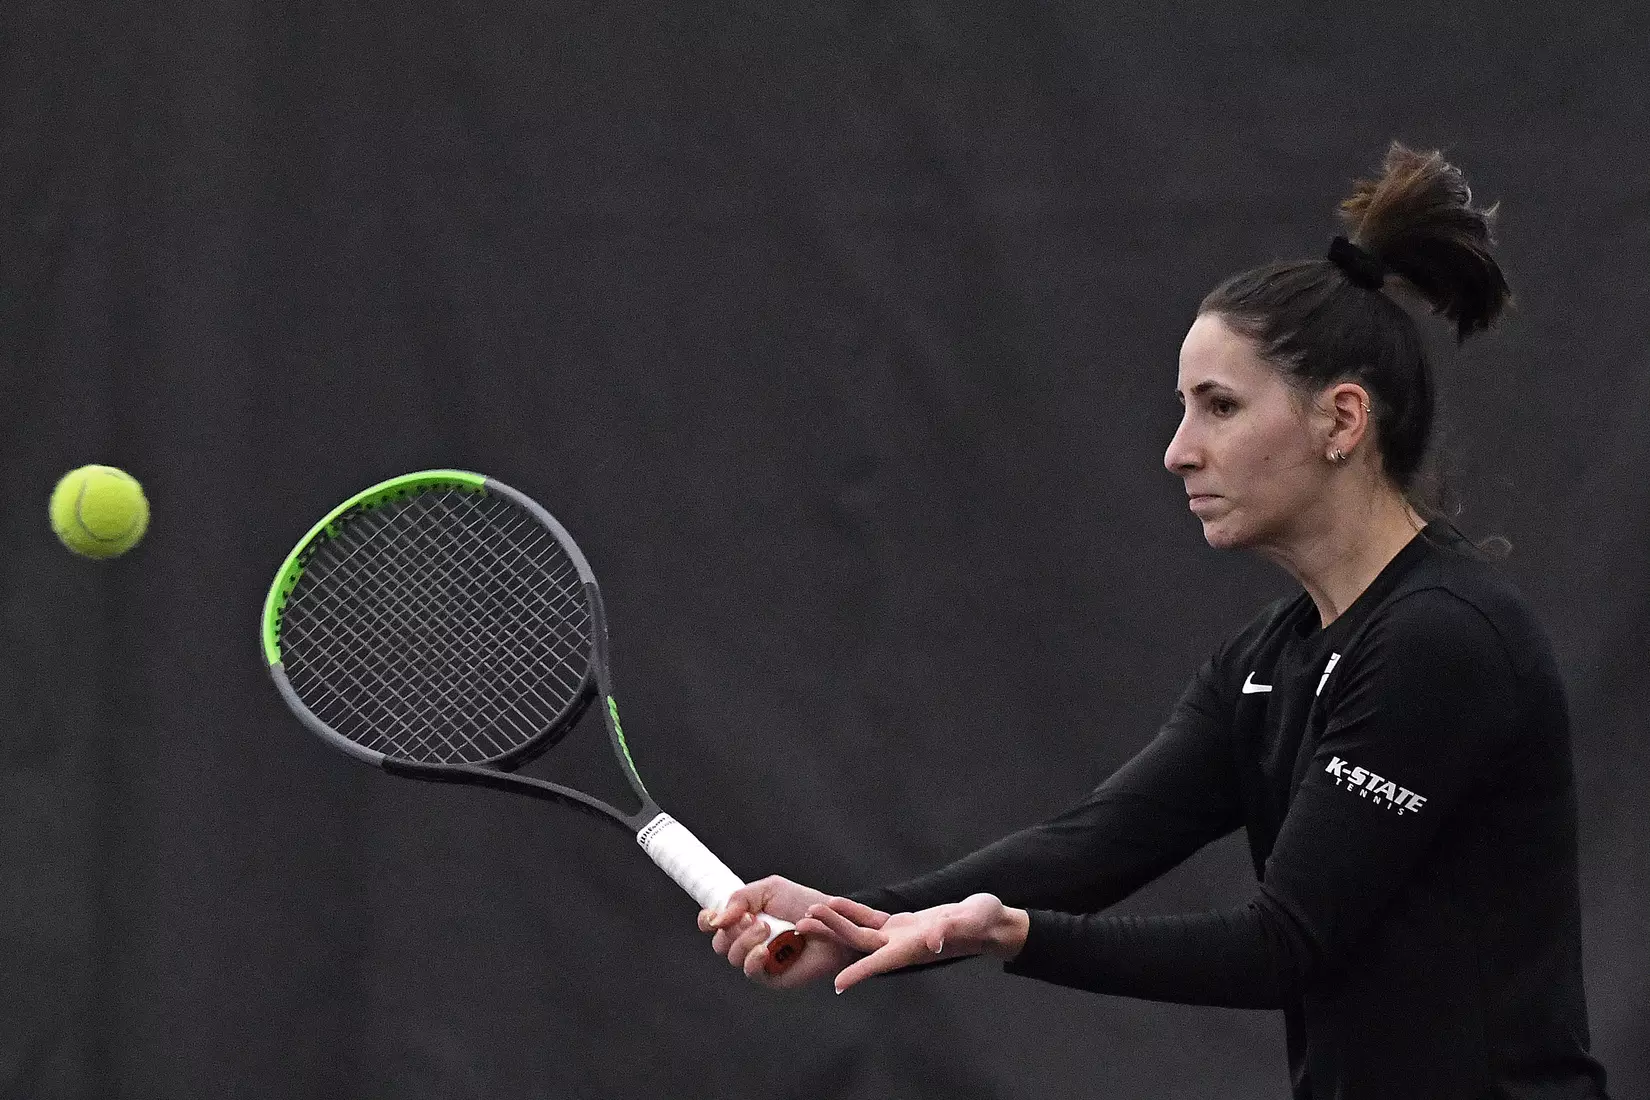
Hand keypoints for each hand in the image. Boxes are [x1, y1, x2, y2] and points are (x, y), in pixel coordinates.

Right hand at [696, 876, 858, 989]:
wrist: (835, 923)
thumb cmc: (806, 905)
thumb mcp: (771, 889)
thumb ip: (740, 898)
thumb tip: (716, 918)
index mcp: (745, 919)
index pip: (713, 925)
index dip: (707, 921)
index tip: (712, 916)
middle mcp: (748, 940)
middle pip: (719, 942)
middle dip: (731, 929)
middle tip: (753, 918)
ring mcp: (759, 959)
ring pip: (732, 956)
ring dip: (744, 940)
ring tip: (767, 928)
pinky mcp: (772, 976)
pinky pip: (751, 971)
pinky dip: (752, 959)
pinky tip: (764, 949)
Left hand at [796, 893, 1028, 993]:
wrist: (989, 923)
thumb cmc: (984, 923)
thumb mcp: (973, 921)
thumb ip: (954, 929)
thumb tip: (935, 940)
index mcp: (915, 948)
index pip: (881, 963)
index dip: (859, 973)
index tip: (836, 984)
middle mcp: (901, 946)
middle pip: (858, 943)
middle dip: (830, 934)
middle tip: (801, 925)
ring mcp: (899, 935)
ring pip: (860, 930)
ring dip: (835, 922)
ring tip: (809, 913)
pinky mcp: (902, 924)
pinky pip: (871, 918)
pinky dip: (853, 911)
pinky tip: (836, 903)